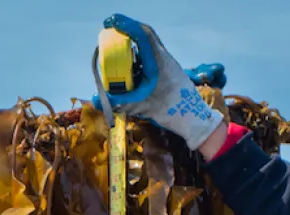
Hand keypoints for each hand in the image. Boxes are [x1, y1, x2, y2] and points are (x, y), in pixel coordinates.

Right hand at [91, 14, 225, 151]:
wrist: (193, 117)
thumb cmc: (170, 110)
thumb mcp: (141, 106)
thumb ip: (118, 102)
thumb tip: (96, 101)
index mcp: (159, 61)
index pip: (142, 35)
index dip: (126, 25)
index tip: (110, 22)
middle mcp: (164, 57)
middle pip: (146, 33)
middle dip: (128, 28)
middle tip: (111, 28)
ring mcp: (167, 61)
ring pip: (150, 42)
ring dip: (134, 39)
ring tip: (118, 42)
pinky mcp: (168, 68)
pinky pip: (152, 52)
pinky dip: (139, 50)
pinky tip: (131, 61)